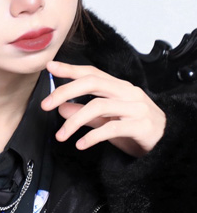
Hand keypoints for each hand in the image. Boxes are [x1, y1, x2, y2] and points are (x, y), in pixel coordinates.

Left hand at [41, 61, 165, 157]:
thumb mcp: (106, 120)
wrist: (166, 143)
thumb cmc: (135, 129)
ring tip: (61, 135)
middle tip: (45, 105)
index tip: (50, 67)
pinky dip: (92, 137)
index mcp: (119, 87)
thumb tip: (61, 108)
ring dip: (74, 121)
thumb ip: (84, 114)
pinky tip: (80, 144)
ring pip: (98, 106)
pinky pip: (111, 128)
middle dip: (65, 92)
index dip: (70, 69)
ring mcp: (135, 108)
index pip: (92, 72)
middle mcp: (127, 92)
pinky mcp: (140, 126)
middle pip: (92, 83)